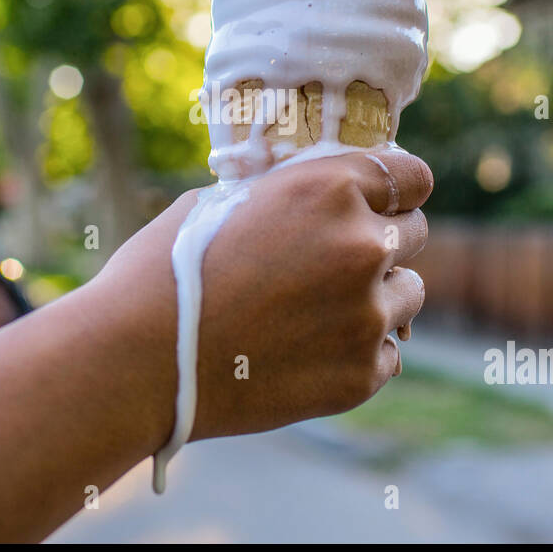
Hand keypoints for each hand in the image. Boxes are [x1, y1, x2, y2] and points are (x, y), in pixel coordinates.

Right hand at [95, 149, 431, 444]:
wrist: (136, 361)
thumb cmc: (163, 272)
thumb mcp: (223, 201)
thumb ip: (287, 195)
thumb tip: (319, 195)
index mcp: (329, 188)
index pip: (414, 176)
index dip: (399, 189)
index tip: (387, 202)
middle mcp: (361, 245)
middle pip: (416, 234)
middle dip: (382, 243)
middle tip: (333, 263)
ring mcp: (367, 315)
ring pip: (409, 296)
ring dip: (377, 298)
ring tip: (317, 312)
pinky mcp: (361, 375)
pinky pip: (388, 354)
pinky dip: (360, 352)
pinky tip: (309, 352)